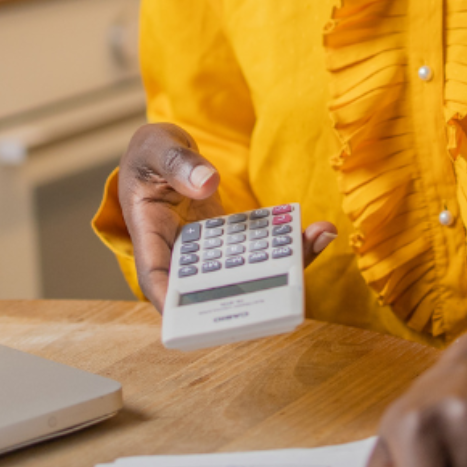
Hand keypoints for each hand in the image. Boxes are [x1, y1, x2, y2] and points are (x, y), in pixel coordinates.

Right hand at [116, 123, 337, 309]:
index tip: (205, 318)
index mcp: (150, 234)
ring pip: (244, 272)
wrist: (167, 152)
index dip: (178, 305)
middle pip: (211, 287)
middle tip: (285, 289)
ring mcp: (209, 251)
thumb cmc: (151, 152)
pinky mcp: (230, 242)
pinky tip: (317, 231)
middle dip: (250, 292)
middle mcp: (180, 252)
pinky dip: (286, 245)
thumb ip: (179, 163)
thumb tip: (207, 183)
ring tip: (315, 241)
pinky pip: (258, 250)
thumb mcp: (157, 147)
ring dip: (281, 266)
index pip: (158, 279)